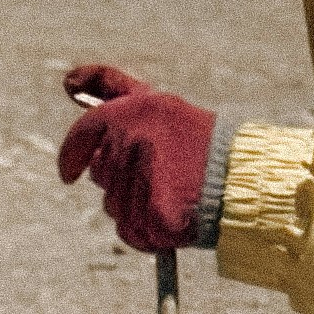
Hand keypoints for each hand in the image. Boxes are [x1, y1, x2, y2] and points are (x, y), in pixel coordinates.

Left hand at [57, 63, 217, 253]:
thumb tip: (68, 81)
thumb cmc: (198, 140)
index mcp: (136, 109)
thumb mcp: (156, 104)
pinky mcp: (154, 214)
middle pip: (101, 174)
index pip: (85, 132)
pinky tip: (170, 219)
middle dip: (118, 180)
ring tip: (171, 196)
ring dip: (133, 206)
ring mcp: (144, 178)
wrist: (244, 179)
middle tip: (154, 177)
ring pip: (114, 205)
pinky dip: (144, 232)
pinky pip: (130, 231)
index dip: (71, 156)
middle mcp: (136, 139)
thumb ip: (111, 87)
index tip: (69, 173)